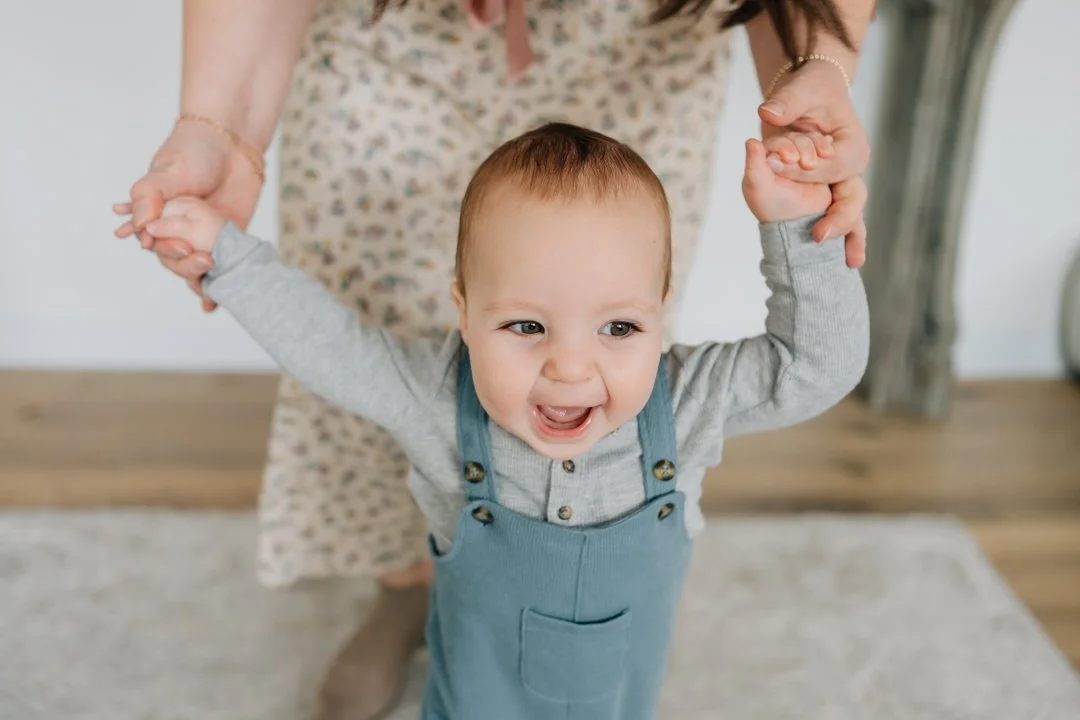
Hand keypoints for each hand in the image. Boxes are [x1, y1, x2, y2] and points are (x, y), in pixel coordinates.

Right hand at [113, 119, 262, 310]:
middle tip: (203, 259)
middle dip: (184, 263)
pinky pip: (221, 268)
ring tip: (210, 278)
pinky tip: (212, 304)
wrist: (234, 142)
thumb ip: (149, 198)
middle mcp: (177, 227)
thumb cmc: (194, 150)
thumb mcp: (167, 170)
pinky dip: (216, 288)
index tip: (179, 246)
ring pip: (194, 267)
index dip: (164, 248)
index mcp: (157, 213)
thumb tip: (139, 231)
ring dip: (198, 278)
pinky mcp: (228, 239)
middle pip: (172, 258)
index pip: (153, 242)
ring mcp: (203, 235)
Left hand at [742, 137, 830, 223]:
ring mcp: (801, 155)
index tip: (791, 158)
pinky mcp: (818, 159)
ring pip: (810, 139)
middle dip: (803, 147)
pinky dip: (827, 146)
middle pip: (794, 138)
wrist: (799, 220)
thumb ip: (753, 164)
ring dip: (816, 146)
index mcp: (765, 157)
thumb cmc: (774, 206)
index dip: (783, 145)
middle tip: (808, 164)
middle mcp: (782, 154)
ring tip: (816, 163)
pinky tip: (829, 151)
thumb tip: (750, 141)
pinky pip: (823, 146)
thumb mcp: (758, 187)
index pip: (775, 141)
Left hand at [759, 59, 869, 267]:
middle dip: (839, 218)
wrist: (811, 95)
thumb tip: (765, 114)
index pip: (838, 166)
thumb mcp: (797, 94)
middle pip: (852, 196)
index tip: (799, 173)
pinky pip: (843, 219)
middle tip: (818, 236)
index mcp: (852, 144)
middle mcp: (851, 167)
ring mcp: (842, 182)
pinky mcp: (831, 193)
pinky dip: (848, 239)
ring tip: (850, 262)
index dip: (818, 172)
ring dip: (848, 236)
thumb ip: (784, 104)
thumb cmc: (808, 93)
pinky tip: (850, 262)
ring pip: (851, 213)